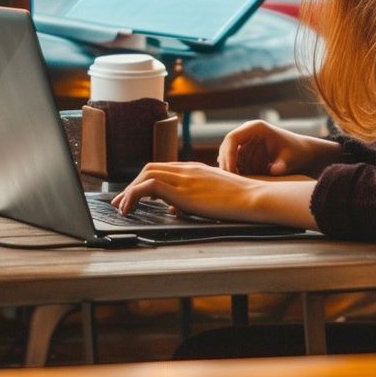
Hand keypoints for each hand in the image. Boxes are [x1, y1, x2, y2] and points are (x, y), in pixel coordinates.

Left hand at [111, 161, 262, 221]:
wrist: (254, 197)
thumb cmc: (241, 199)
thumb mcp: (213, 195)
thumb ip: (194, 196)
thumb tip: (175, 207)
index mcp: (194, 169)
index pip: (162, 168)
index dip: (143, 180)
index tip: (133, 195)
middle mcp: (187, 169)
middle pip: (150, 168)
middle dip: (131, 185)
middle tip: (121, 203)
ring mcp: (184, 177)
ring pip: (146, 174)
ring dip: (129, 191)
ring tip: (122, 208)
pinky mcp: (183, 190)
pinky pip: (149, 186)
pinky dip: (134, 195)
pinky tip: (130, 208)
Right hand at [218, 120, 341, 177]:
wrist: (304, 153)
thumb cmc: (297, 154)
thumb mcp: (290, 160)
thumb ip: (281, 165)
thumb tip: (274, 170)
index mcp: (256, 128)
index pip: (233, 138)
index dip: (229, 155)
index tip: (232, 172)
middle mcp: (248, 131)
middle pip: (227, 146)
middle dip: (227, 164)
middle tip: (231, 182)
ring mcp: (247, 140)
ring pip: (229, 154)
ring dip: (231, 168)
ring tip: (238, 183)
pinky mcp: (247, 149)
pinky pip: (235, 160)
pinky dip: (236, 170)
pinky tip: (242, 181)